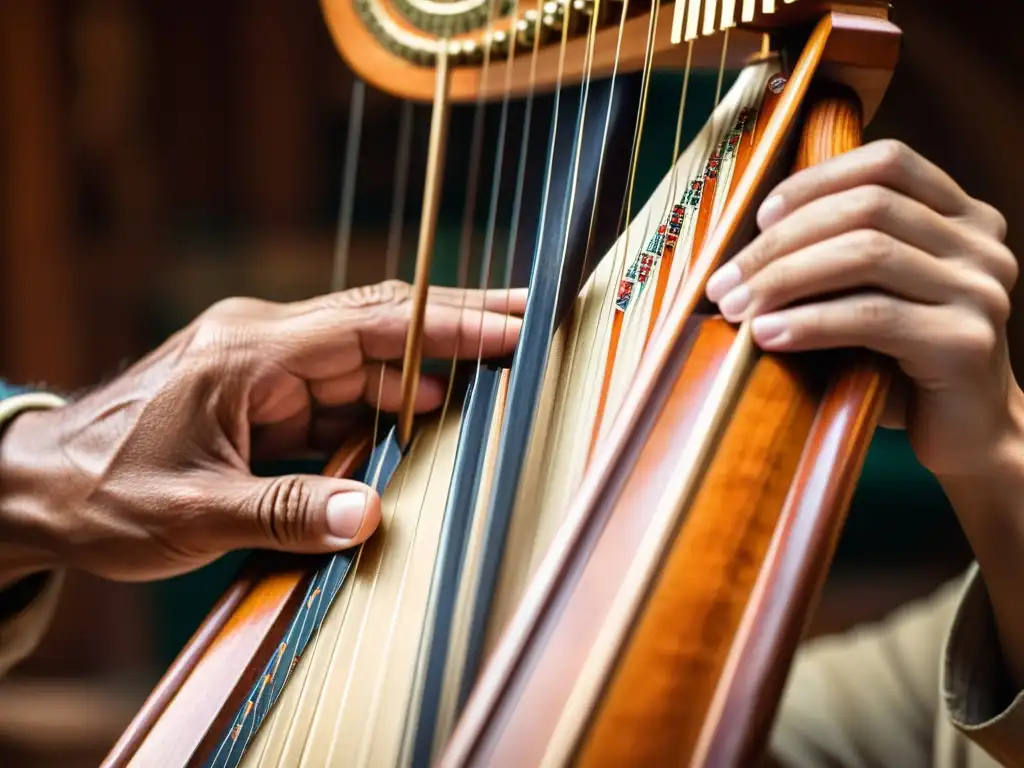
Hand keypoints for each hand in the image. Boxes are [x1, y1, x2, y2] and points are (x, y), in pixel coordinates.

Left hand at [0, 280, 524, 582]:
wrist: (36, 489)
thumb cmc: (99, 493)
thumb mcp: (189, 512)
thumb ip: (282, 513)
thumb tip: (369, 517)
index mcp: (246, 353)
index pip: (367, 328)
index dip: (445, 327)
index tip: (511, 327)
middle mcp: (262, 346)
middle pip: (377, 328)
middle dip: (454, 328)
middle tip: (529, 326)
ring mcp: (263, 370)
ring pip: (364, 360)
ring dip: (426, 372)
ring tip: (496, 375)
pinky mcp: (263, 398)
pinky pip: (339, 393)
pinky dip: (386, 405)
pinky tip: (427, 416)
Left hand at [706, 140, 1020, 478]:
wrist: (968, 433)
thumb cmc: (902, 361)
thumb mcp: (871, 295)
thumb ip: (835, 257)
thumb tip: (739, 247)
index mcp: (963, 216)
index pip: (887, 163)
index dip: (815, 182)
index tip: (758, 218)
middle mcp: (981, 244)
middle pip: (866, 208)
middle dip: (780, 242)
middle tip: (724, 282)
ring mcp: (980, 290)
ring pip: (866, 254)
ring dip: (785, 278)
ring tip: (737, 309)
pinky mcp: (965, 341)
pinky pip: (872, 316)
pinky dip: (810, 322)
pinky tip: (768, 335)